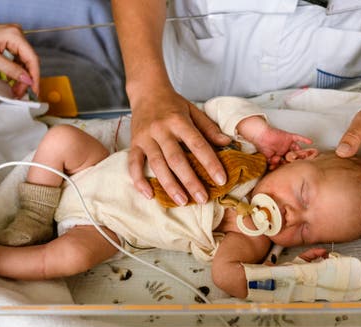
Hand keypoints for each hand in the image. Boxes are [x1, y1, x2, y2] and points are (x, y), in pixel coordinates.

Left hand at [0, 22, 39, 97]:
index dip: (34, 76)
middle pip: (29, 61)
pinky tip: (12, 81)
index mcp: (15, 35)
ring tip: (16, 90)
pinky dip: (15, 71)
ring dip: (21, 77)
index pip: (32, 59)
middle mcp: (18, 35)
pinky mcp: (10, 43)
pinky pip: (17, 60)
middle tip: (21, 93)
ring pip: (24, 62)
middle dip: (26, 79)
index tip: (33, 90)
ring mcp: (14, 39)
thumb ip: (10, 69)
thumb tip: (27, 80)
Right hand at [129, 88, 230, 205]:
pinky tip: (149, 195)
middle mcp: (161, 129)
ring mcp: (146, 137)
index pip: (197, 144)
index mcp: (179, 120)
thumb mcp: (193, 110)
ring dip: (169, 185)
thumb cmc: (173, 104)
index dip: (210, 162)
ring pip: (157, 164)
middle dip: (190, 180)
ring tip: (182, 201)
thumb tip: (227, 143)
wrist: (146, 90)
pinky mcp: (134, 143)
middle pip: (176, 159)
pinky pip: (133, 163)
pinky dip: (139, 180)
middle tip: (202, 198)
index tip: (221, 179)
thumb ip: (209, 128)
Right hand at [251, 122, 311, 169]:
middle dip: (296, 160)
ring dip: (301, 152)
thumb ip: (272, 162)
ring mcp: (287, 143)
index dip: (288, 165)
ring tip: (306, 156)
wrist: (260, 135)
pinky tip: (310, 142)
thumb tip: (274, 168)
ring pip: (297, 148)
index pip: (286, 161)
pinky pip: (298, 138)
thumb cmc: (261, 145)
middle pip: (293, 156)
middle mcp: (284, 149)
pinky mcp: (288, 137)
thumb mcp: (266, 157)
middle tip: (299, 164)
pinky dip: (304, 139)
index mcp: (279, 154)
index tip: (290, 169)